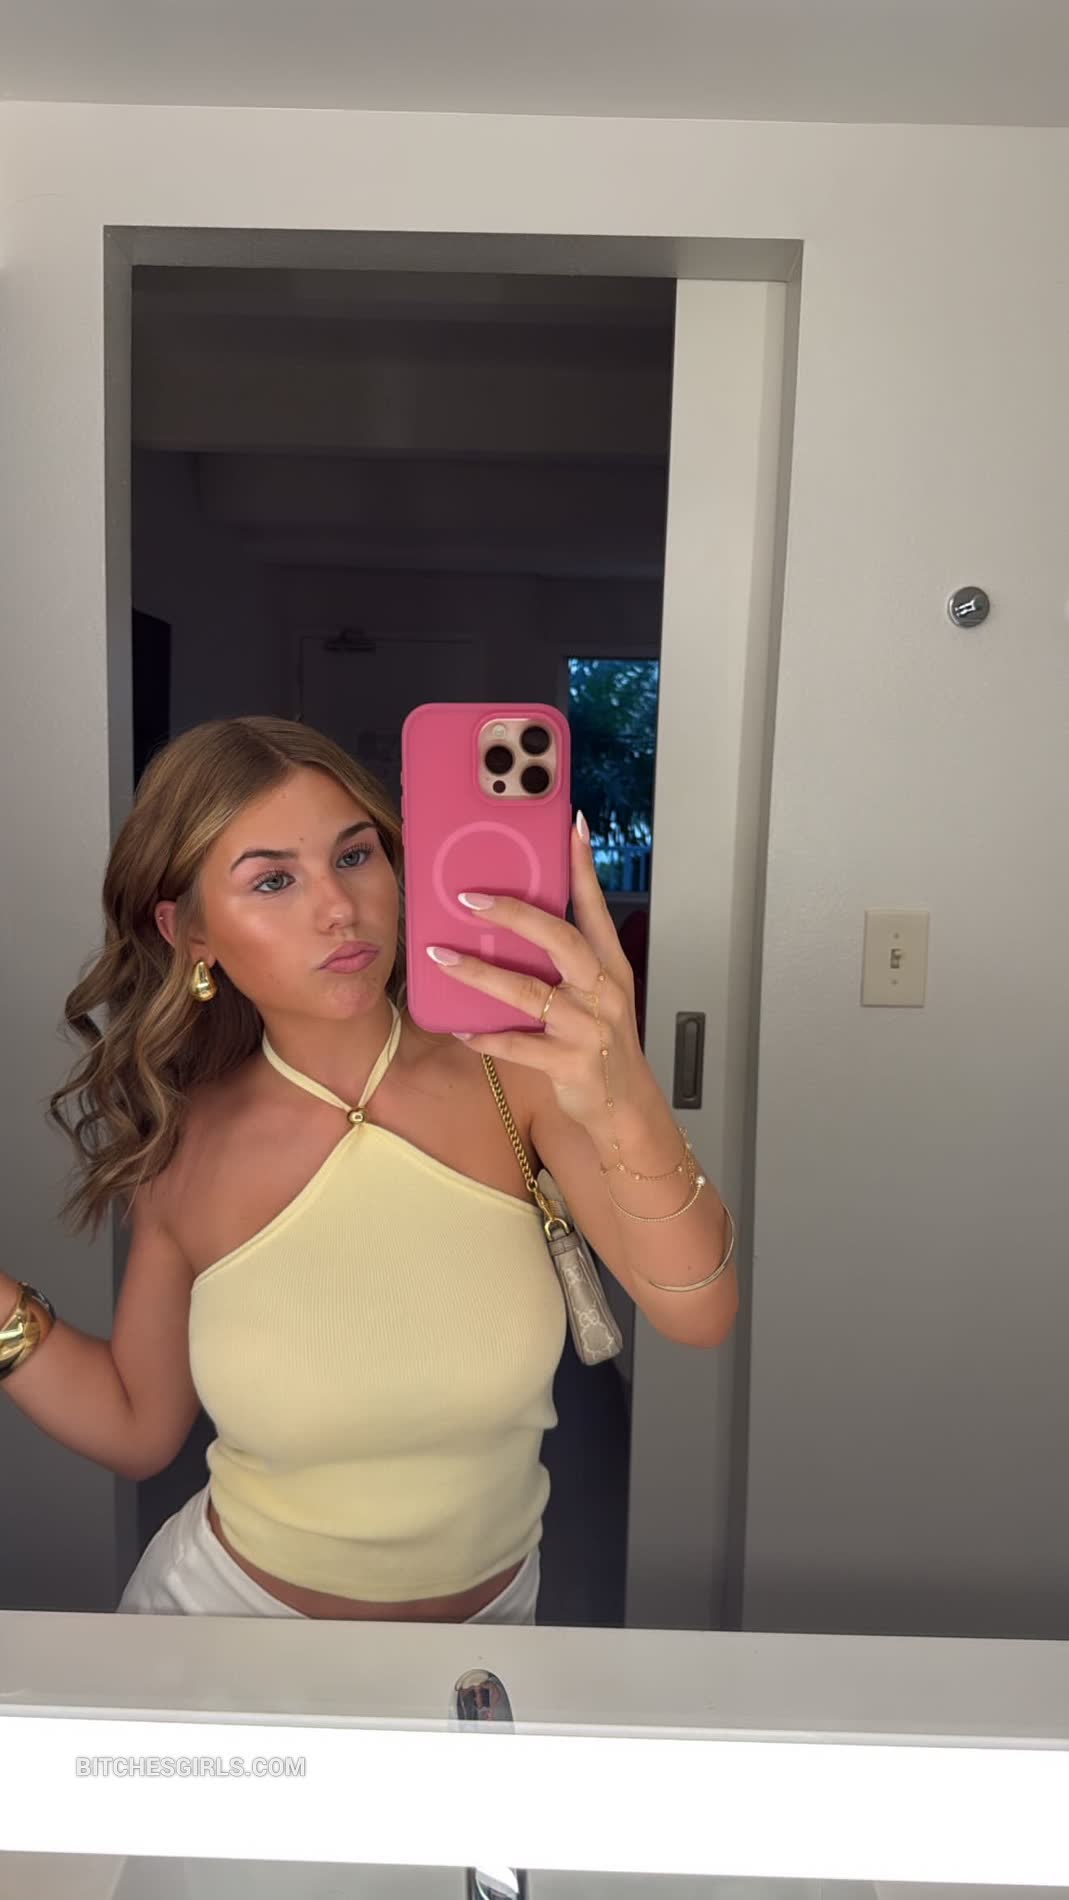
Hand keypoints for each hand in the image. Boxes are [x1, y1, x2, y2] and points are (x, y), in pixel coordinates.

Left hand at [425, 814, 646, 1128]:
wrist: (626, 1108)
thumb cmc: (605, 1046)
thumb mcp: (600, 997)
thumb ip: (568, 964)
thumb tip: (519, 927)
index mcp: (611, 968)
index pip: (596, 908)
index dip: (583, 868)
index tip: (571, 827)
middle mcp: (604, 991)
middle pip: (560, 940)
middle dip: (515, 914)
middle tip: (471, 897)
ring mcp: (588, 1027)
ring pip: (529, 992)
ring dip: (480, 973)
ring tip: (442, 955)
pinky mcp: (570, 1063)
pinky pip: (518, 1045)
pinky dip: (487, 1036)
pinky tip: (461, 1026)